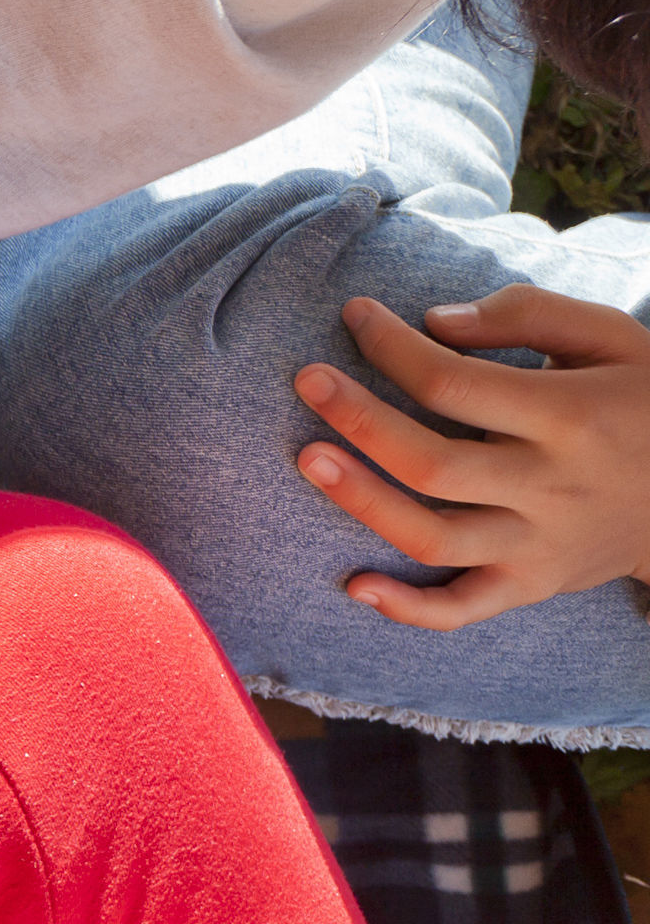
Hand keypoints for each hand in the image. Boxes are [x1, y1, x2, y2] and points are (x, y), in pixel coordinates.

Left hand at [293, 288, 649, 628]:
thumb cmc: (644, 398)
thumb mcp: (611, 337)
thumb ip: (527, 314)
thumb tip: (434, 320)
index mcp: (568, 417)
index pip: (452, 383)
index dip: (392, 346)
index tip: (356, 315)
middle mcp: (550, 486)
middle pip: (431, 464)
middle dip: (358, 419)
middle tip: (307, 380)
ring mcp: (539, 543)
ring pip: (434, 537)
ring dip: (362, 502)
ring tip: (308, 458)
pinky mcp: (535, 584)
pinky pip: (465, 609)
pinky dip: (409, 608)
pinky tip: (356, 585)